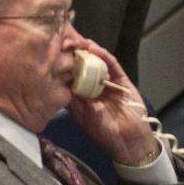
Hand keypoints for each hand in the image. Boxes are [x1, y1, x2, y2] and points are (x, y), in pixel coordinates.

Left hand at [66, 42, 154, 163]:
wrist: (131, 141)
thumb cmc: (107, 135)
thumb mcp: (89, 121)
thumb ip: (81, 106)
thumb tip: (70, 90)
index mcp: (81, 99)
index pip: (69, 80)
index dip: (61, 70)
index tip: (52, 59)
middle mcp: (92, 88)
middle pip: (81, 68)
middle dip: (73, 57)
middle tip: (63, 45)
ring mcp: (107, 83)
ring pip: (95, 63)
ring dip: (87, 52)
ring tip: (77, 43)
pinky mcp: (121, 79)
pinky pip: (111, 65)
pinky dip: (103, 56)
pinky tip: (94, 49)